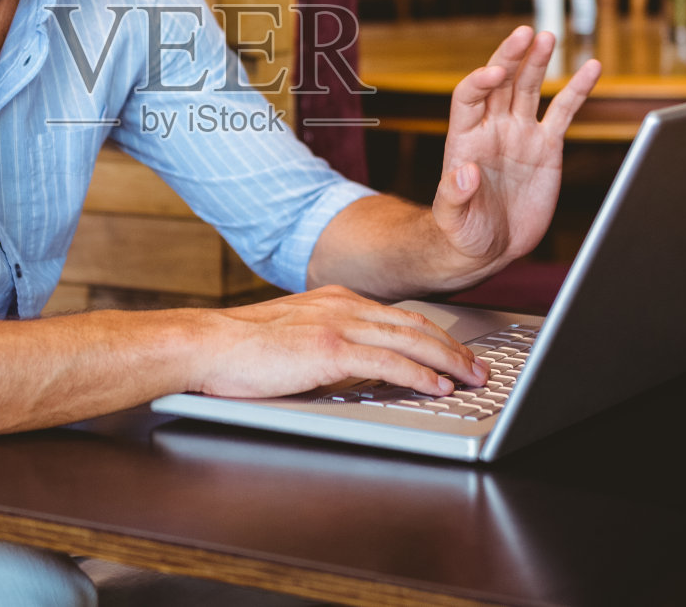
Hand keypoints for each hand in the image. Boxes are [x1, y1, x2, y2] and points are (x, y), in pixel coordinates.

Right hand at [193, 286, 487, 398]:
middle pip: (414, 324)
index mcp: (333, 300)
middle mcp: (341, 305)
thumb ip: (328, 344)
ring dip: (449, 360)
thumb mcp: (294, 338)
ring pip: (410, 339)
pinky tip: (438, 385)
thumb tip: (358, 368)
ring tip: (472, 377)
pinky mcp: (330, 349)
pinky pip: (388, 361)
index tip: (455, 351)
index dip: (433, 335)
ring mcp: (337, 324)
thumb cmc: (239, 350)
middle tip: (479, 367)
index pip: (397, 316)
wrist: (205, 344)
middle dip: (453, 347)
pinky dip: (419, 373)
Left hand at [432, 27, 599, 284]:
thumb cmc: (461, 234)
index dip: (481, 81)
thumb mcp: (452, 219)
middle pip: (500, 82)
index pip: (469, 96)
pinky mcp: (546, 147)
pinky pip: (563, 112)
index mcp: (464, 140)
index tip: (497, 72)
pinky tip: (592, 67)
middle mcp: (492, 129)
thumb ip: (454, 196)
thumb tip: (465, 173)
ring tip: (548, 37)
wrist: (488, 247)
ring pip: (529, 88)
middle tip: (526, 33)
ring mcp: (520, 134)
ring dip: (538, 62)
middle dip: (512, 56)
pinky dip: (578, 90)